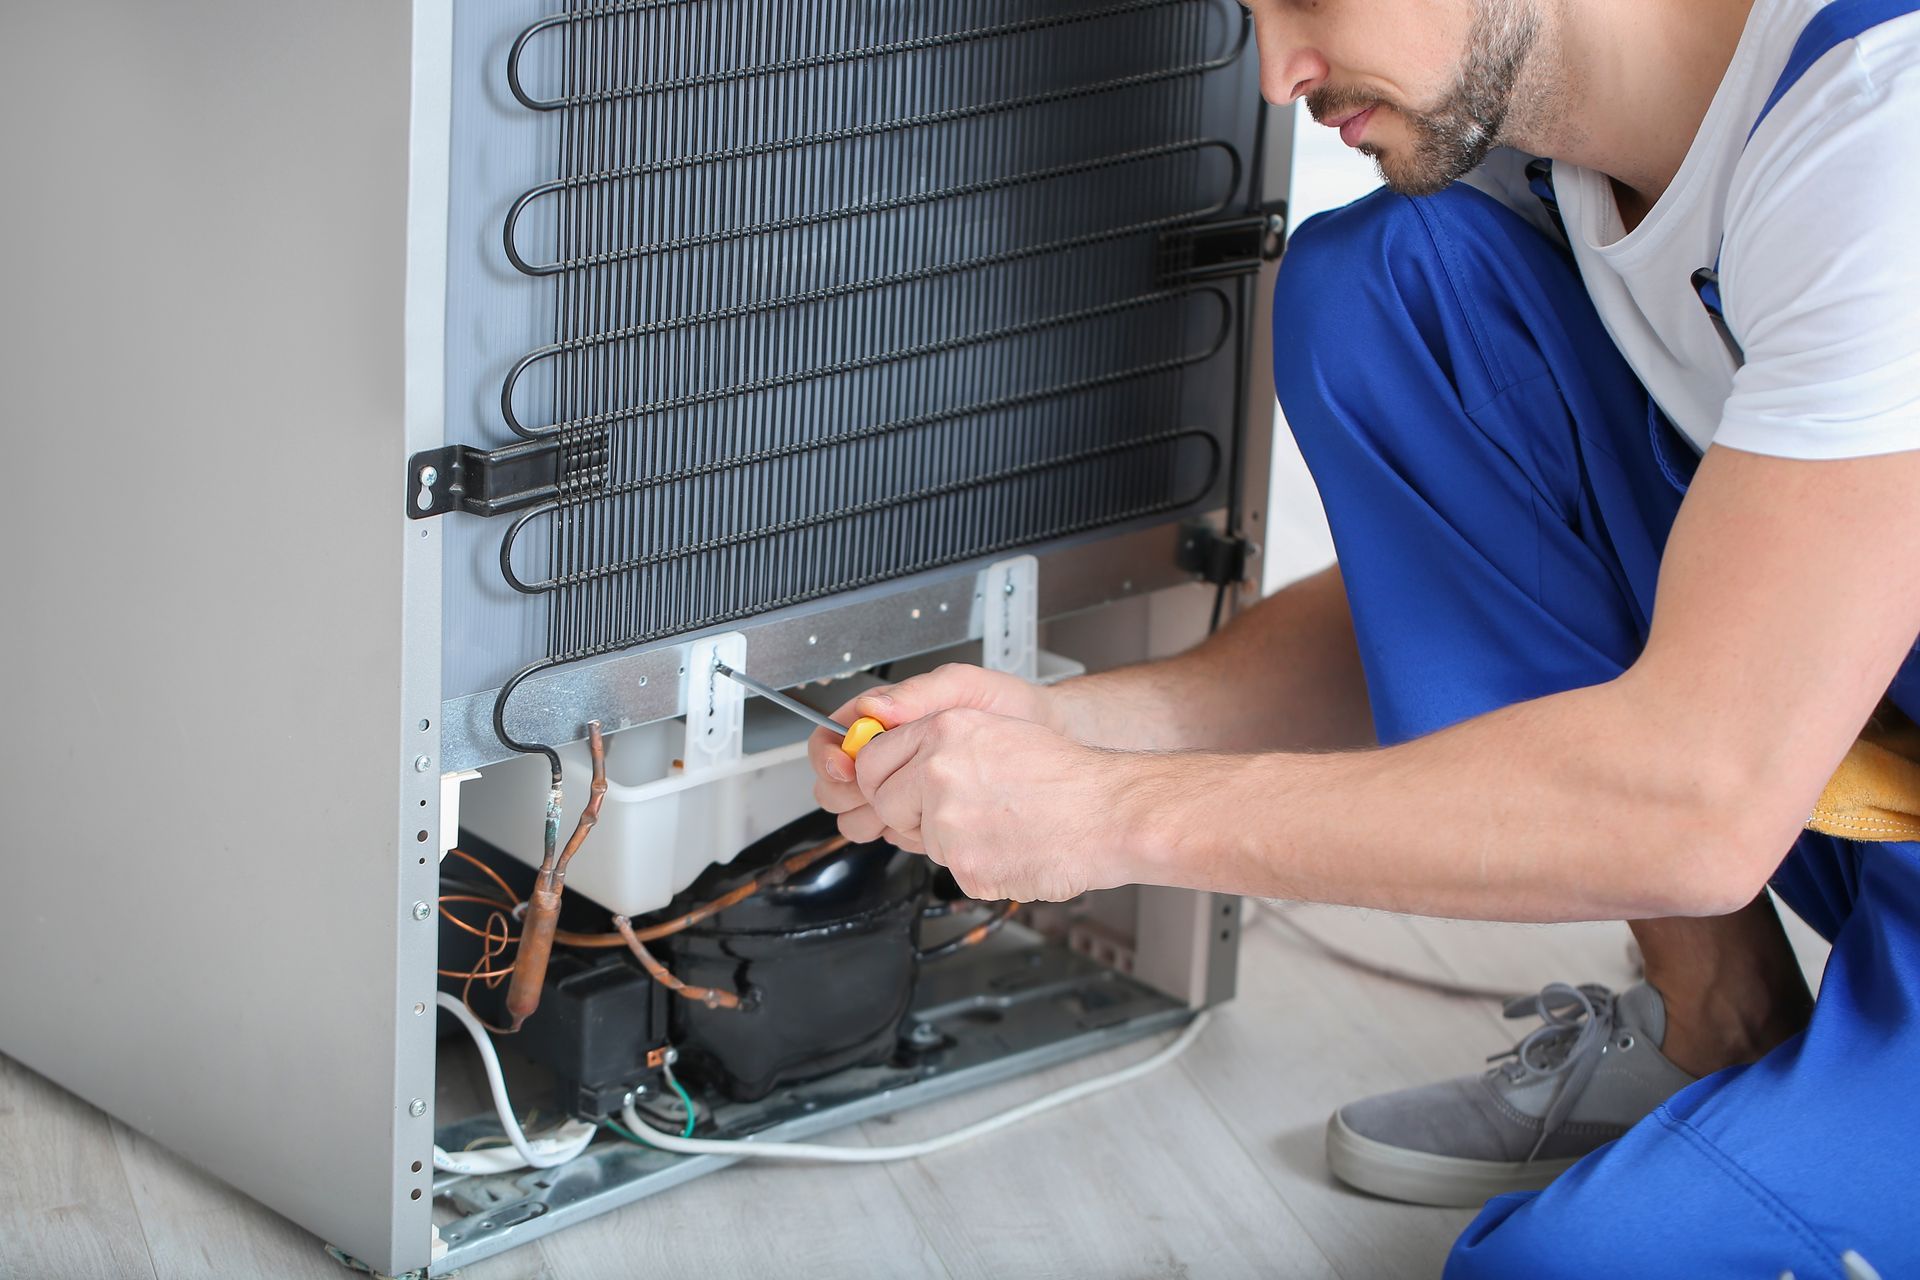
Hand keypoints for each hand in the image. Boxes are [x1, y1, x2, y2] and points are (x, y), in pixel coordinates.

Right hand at [808, 663, 1061, 822]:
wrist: (1044, 738)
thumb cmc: (1005, 706)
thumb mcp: (962, 687)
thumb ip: (917, 694)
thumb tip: (873, 708)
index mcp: (884, 720)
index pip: (830, 739)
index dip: (828, 756)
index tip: (845, 767)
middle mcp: (887, 756)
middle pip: (833, 785)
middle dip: (848, 793)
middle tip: (878, 791)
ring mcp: (902, 789)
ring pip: (856, 816)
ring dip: (873, 817)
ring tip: (909, 806)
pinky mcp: (920, 816)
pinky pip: (891, 833)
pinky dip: (903, 832)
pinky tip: (930, 821)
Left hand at [828, 707, 1138, 901]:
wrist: (1110, 812)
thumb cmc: (1066, 776)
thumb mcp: (995, 730)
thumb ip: (938, 743)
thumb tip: (894, 764)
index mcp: (944, 730)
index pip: (872, 760)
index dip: (881, 779)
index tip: (893, 788)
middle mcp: (938, 771)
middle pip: (883, 803)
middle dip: (909, 814)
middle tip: (956, 811)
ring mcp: (948, 820)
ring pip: (919, 839)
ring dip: (950, 840)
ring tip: (1000, 824)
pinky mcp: (964, 864)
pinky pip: (951, 869)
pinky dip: (979, 865)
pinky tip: (1011, 846)